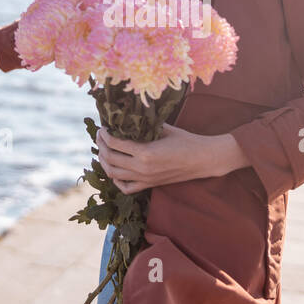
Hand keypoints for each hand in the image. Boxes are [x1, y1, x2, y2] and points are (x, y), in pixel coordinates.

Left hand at [95, 122, 219, 193]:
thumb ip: (145, 124)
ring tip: (103, 150)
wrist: (202, 160)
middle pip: (110, 159)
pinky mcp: (149, 185)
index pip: (115, 143)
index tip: (103, 127)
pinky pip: (125, 188)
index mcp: (146, 152)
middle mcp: (142, 168)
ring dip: (104, 162)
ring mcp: (145, 179)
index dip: (105, 135)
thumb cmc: (186, 141)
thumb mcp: (164, 128)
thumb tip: (128, 115)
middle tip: (101, 136)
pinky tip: (115, 169)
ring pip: (114, 174)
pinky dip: (116, 180)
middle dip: (101, 146)